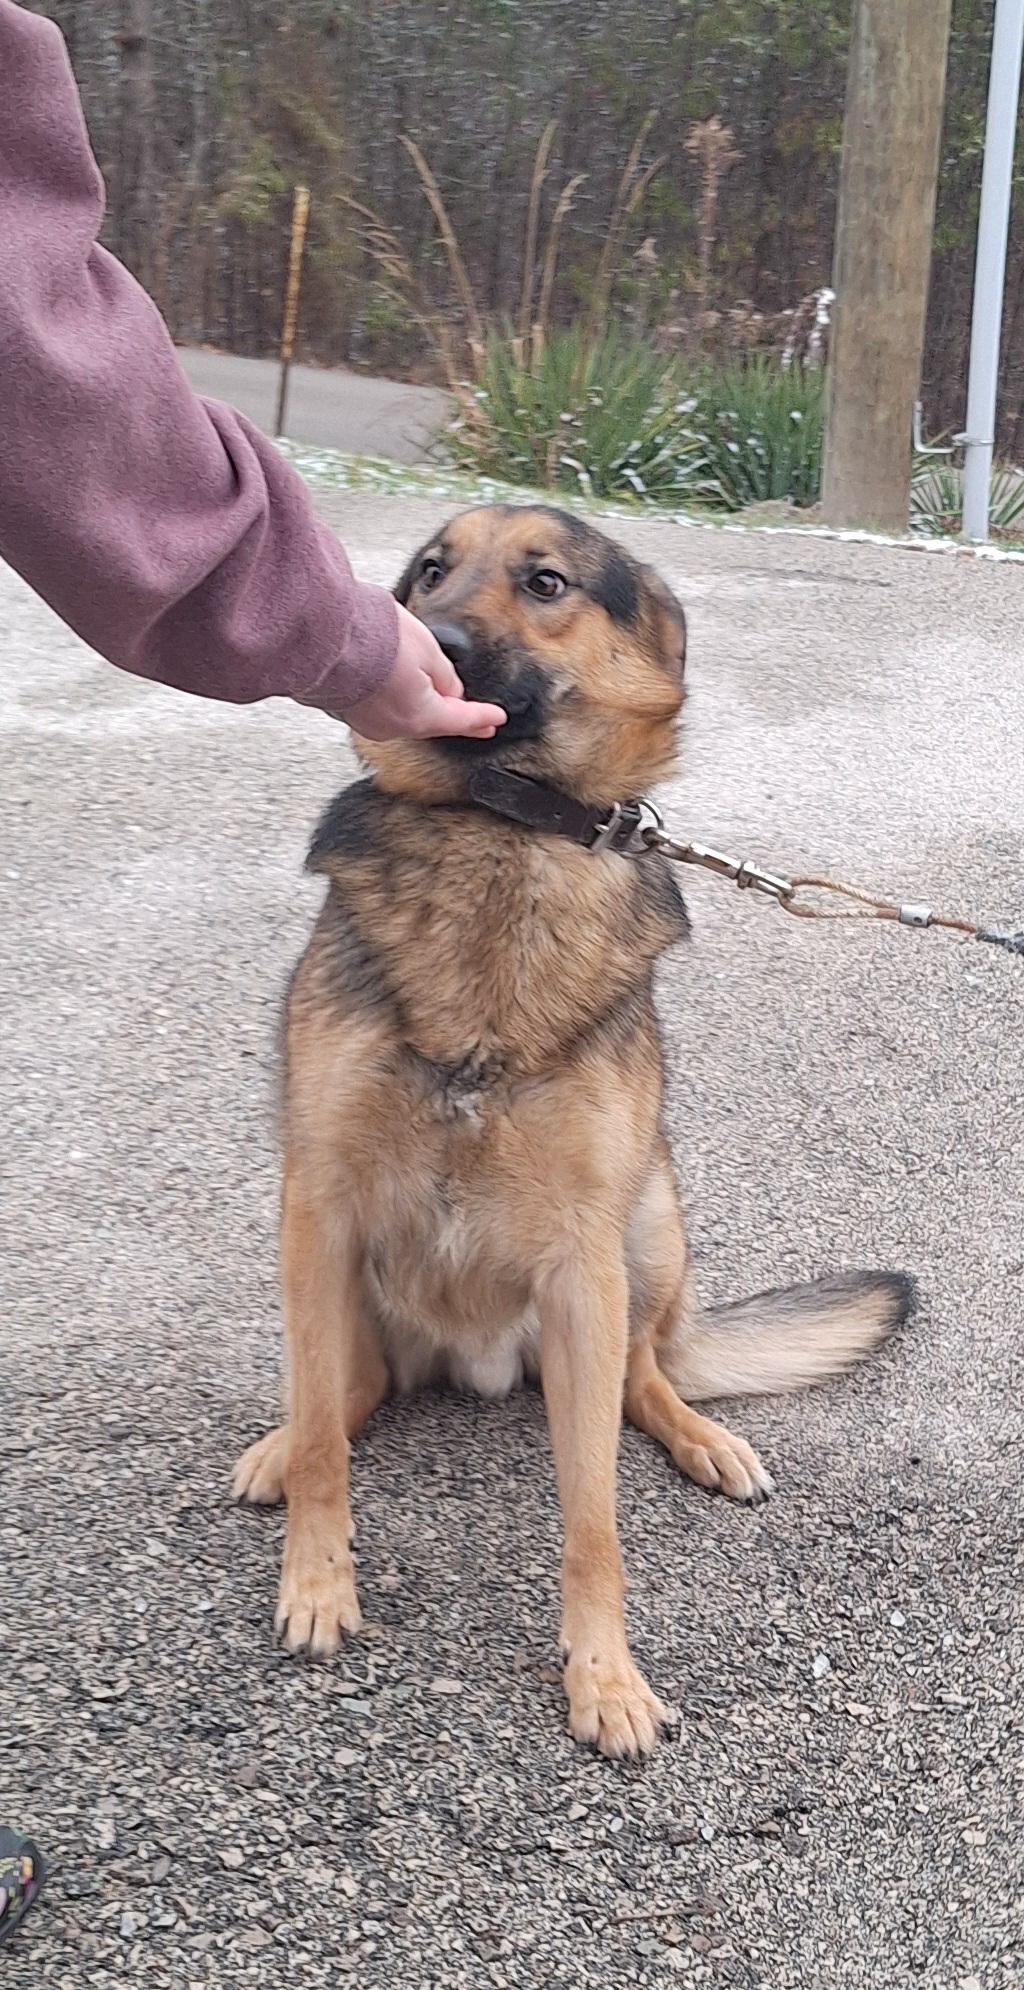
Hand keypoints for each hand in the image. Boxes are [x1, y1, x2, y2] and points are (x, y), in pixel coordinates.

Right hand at [339, 604, 506, 741]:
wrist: (325, 636)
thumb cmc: (375, 639)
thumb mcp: (428, 650)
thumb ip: (445, 675)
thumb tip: (449, 690)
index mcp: (421, 716)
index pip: (461, 720)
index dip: (482, 718)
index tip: (497, 720)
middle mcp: (394, 727)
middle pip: (432, 721)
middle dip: (452, 715)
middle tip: (476, 719)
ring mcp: (368, 722)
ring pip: (405, 715)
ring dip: (421, 703)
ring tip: (433, 692)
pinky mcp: (348, 711)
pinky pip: (381, 708)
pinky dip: (394, 698)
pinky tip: (397, 686)